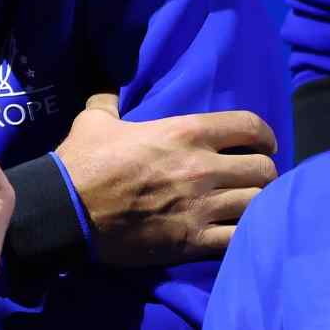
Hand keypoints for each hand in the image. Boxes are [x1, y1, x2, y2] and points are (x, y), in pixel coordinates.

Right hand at [55, 94, 277, 266]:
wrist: (66, 211)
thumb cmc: (82, 162)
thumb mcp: (94, 120)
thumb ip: (109, 101)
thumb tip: (107, 89)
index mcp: (185, 132)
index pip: (250, 126)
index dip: (263, 135)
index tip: (262, 143)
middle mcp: (202, 167)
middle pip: (263, 169)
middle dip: (263, 172)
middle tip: (252, 178)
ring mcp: (201, 206)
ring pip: (259, 204)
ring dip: (258, 204)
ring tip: (249, 205)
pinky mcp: (193, 240)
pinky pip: (240, 238)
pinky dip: (246, 235)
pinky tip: (241, 232)